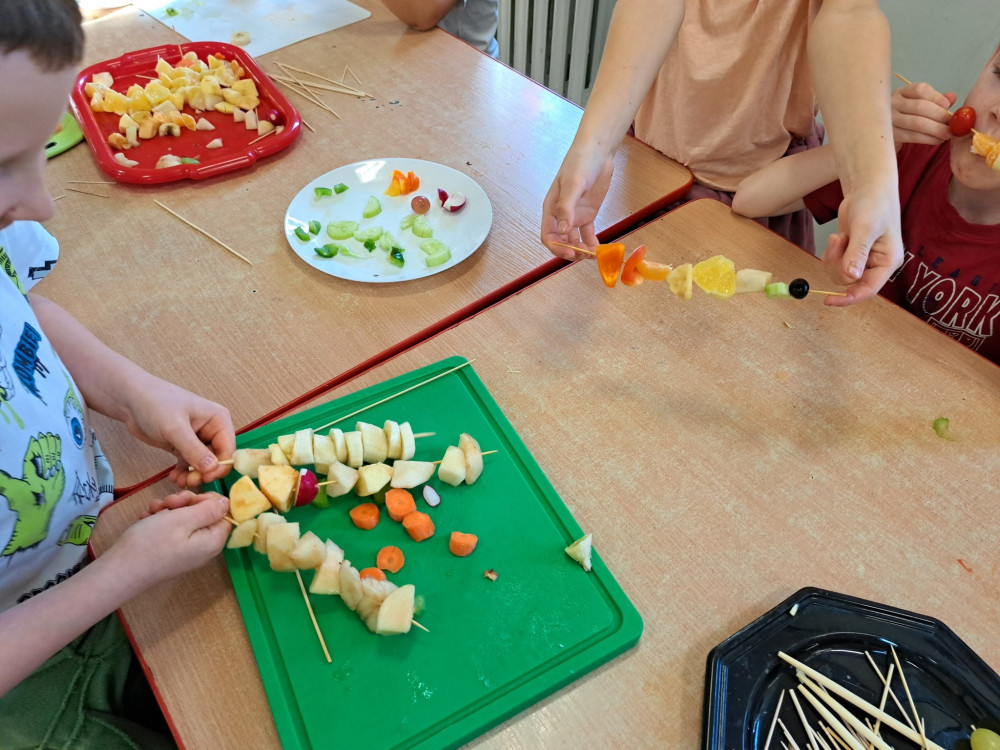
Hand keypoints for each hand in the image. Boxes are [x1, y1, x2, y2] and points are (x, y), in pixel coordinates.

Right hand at [107, 491, 229, 588]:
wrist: (120, 571)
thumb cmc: (152, 543)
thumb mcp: (183, 519)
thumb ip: (209, 510)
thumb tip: (227, 502)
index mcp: (213, 541)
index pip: (225, 512)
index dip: (208, 500)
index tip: (188, 499)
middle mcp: (205, 548)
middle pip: (204, 514)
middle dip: (185, 503)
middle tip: (168, 504)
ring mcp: (188, 551)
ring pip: (186, 519)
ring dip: (170, 510)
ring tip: (153, 511)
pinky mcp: (172, 552)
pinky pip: (173, 530)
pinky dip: (161, 520)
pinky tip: (148, 518)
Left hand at [122, 377, 234, 488]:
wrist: (130, 400)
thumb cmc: (155, 404)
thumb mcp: (175, 428)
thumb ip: (193, 449)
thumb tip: (212, 468)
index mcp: (218, 420)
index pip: (228, 449)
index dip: (219, 467)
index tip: (204, 478)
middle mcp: (212, 430)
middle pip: (217, 459)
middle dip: (204, 473)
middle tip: (189, 481)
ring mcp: (198, 439)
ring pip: (203, 465)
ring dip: (193, 475)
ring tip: (179, 480)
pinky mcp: (184, 446)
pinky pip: (190, 464)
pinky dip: (184, 473)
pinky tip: (174, 477)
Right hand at [541, 146, 614, 259]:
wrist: (597, 152)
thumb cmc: (580, 163)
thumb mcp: (572, 184)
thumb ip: (566, 208)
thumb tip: (562, 231)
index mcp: (551, 209)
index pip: (548, 236)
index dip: (557, 247)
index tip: (571, 252)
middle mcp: (561, 215)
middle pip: (561, 241)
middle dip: (571, 251)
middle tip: (585, 256)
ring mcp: (575, 215)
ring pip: (574, 240)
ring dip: (582, 250)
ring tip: (593, 254)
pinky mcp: (588, 214)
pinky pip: (588, 234)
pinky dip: (592, 243)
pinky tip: (599, 249)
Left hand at [820, 197, 902, 306]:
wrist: (867, 189)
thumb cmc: (874, 204)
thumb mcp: (865, 228)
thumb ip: (857, 253)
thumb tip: (851, 276)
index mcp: (887, 263)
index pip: (868, 289)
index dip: (849, 298)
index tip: (829, 300)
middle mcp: (876, 265)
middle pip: (849, 282)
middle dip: (837, 264)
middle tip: (837, 241)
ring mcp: (862, 261)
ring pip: (839, 275)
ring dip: (833, 258)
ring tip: (839, 236)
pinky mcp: (850, 255)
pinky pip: (834, 265)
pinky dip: (830, 254)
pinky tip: (838, 237)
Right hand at [891, 82, 955, 145]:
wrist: (882, 135)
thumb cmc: (905, 117)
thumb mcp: (918, 104)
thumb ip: (935, 100)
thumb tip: (952, 97)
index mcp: (902, 92)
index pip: (920, 90)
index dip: (937, 97)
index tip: (948, 106)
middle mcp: (893, 103)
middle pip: (920, 106)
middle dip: (940, 115)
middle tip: (952, 124)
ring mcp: (889, 119)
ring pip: (917, 123)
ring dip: (936, 129)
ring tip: (948, 134)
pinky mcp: (890, 135)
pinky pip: (912, 136)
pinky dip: (928, 139)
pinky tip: (937, 140)